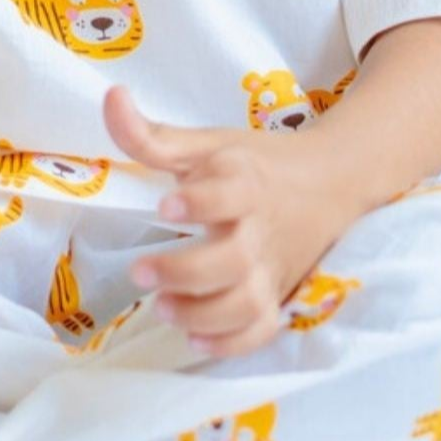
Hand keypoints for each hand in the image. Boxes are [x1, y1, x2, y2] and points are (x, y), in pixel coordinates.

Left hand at [102, 84, 342, 358]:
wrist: (329, 183)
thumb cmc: (256, 163)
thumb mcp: (209, 143)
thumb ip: (154, 134)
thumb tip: (111, 96)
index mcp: (246, 182)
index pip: (230, 192)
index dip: (199, 202)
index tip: (164, 207)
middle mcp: (261, 229)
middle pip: (232, 259)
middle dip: (185, 272)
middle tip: (139, 272)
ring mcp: (272, 268)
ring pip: (246, 303)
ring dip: (202, 314)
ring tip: (162, 308)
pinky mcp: (279, 297)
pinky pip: (262, 330)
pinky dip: (231, 343)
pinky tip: (195, 339)